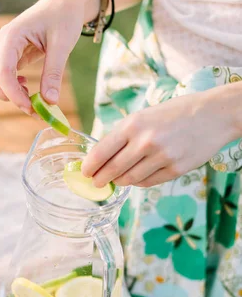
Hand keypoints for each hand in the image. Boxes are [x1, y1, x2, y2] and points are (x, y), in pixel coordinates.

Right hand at [0, 0, 98, 112]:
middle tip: (32, 108)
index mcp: (11, 36)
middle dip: (7, 96)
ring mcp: (5, 49)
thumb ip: (53, 73)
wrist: (67, 2)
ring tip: (33, 100)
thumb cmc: (64, 16)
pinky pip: (7, 76)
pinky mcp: (12, 55)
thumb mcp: (62, 44)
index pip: (2, 71)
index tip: (30, 108)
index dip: (13, 93)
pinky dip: (16, 88)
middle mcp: (3, 43)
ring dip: (10, 94)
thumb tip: (50, 102)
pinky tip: (30, 89)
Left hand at [82, 89, 237, 187]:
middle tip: (96, 183)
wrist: (211, 114)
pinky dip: (139, 182)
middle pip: (113, 170)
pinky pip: (148, 182)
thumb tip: (102, 156)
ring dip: (120, 181)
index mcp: (133, 125)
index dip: (90, 166)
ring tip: (118, 179)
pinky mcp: (175, 170)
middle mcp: (145, 142)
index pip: (102, 152)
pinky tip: (138, 176)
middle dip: (101, 179)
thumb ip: (124, 135)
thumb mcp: (144, 116)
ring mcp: (161, 157)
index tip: (85, 172)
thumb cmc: (174, 113)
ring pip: (130, 179)